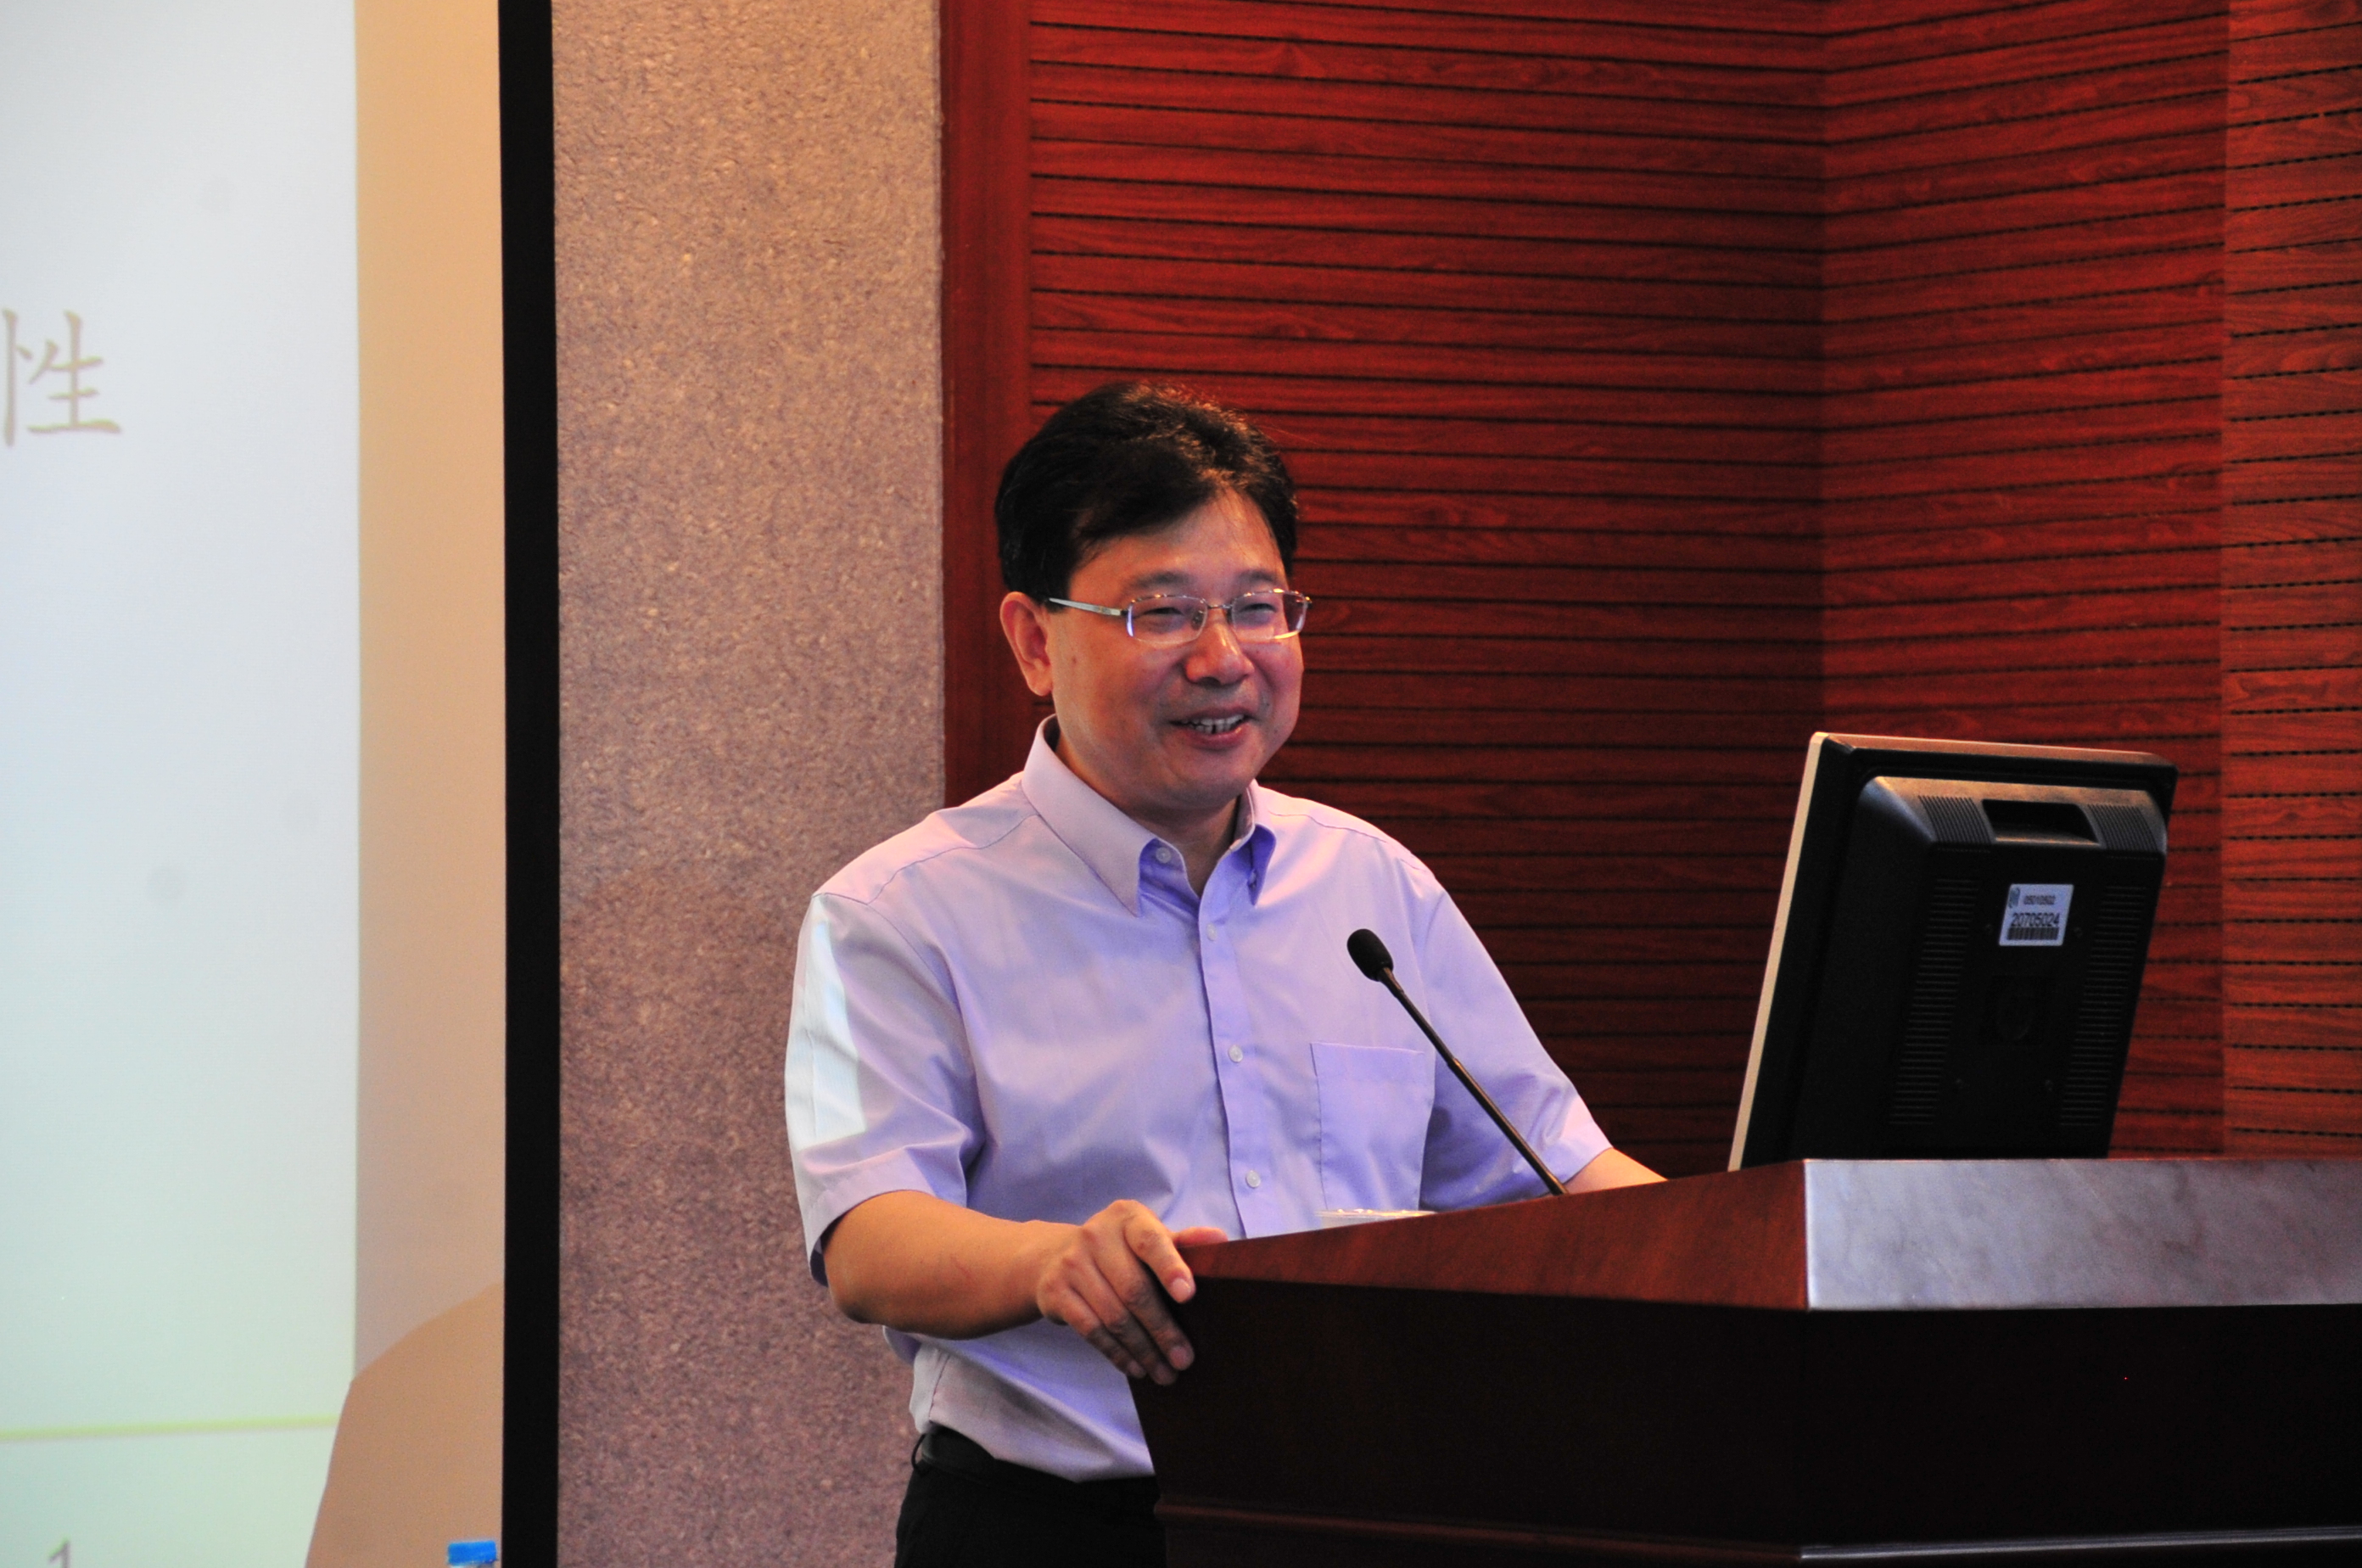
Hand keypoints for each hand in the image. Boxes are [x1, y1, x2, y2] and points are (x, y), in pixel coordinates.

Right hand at [1030, 1199, 1227, 1383]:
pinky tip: (1135, 1368)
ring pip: (1114, 1316)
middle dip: (1163, 1329)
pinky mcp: (1056, 1292)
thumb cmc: (1118, 1249)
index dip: (1170, 1267)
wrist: (1055, 1256)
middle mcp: (1096, 1235)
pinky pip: (1091, 1330)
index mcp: (1127, 1218)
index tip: (1188, 1295)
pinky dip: (1116, 1353)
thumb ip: (1182, 1242)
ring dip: (1143, 1350)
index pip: (1151, 1241)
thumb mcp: (1148, 1237)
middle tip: (1184, 1359)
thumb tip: (1220, 1240)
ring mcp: (1072, 1264)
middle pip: (1134, 1289)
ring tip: (1165, 1373)